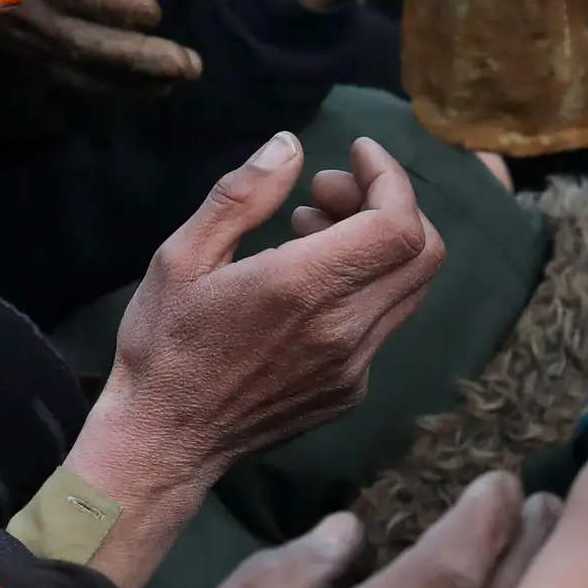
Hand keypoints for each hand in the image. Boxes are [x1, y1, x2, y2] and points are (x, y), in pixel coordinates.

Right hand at [70, 127, 445, 587]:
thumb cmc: (164, 344)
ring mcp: (353, 368)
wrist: (163, 443)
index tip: (355, 153)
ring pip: (409, 288)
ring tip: (311, 232)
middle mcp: (342, 330)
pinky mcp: (350, 393)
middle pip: (424, 251)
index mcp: (302, 288)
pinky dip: (364, 287)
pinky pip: (384, 324)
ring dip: (379, 246)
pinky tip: (308, 288)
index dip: (390, 177)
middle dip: (389, 204)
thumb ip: (243, 195)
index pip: (399, 223)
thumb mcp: (182, 257)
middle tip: (328, 191)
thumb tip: (290, 145)